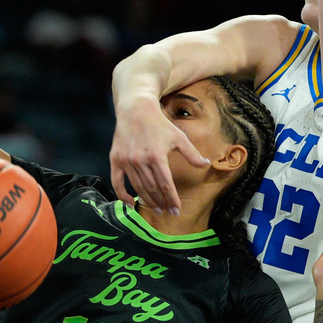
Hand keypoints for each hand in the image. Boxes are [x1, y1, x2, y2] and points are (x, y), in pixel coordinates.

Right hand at [109, 96, 209, 212]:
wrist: (135, 110)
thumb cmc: (160, 124)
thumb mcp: (178, 137)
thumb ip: (192, 153)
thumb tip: (206, 164)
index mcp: (157, 156)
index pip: (166, 184)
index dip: (172, 199)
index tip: (176, 210)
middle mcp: (141, 160)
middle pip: (153, 188)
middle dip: (162, 202)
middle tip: (168, 212)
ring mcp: (127, 161)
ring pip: (138, 187)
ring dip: (148, 200)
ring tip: (157, 208)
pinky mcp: (115, 159)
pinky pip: (117, 182)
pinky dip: (122, 195)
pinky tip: (130, 204)